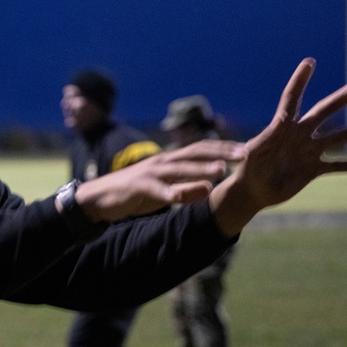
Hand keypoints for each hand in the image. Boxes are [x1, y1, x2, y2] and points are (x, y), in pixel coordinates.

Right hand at [74, 139, 246, 221]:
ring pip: (179, 168)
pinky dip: (173, 192)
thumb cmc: (134, 194)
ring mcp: (150, 173)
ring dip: (201, 169)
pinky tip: (186, 196)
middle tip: (244, 154)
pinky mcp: (138, 188)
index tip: (247, 150)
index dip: (223, 148)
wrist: (100, 198)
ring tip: (221, 171)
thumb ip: (186, 189)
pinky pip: (158, 190)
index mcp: (170, 161)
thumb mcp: (164, 192)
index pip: (200, 149)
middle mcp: (162, 162)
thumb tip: (209, 188)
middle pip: (194, 152)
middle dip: (220, 152)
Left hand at [209, 57, 346, 236]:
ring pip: (336, 137)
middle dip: (339, 100)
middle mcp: (299, 135)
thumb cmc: (247, 170)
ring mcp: (308, 152)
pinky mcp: (313, 170)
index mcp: (282, 127)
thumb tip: (282, 120)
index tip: (309, 62)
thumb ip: (267, 136)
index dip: (299, 81)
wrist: (252, 191)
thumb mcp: (253, 152)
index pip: (292, 99)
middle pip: (323, 113)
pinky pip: (335, 166)